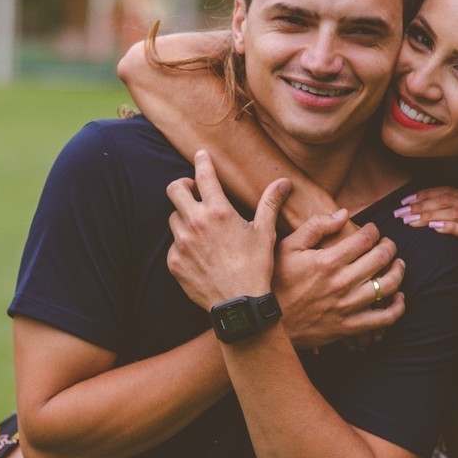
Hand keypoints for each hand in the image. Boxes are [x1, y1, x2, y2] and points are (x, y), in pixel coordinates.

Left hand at [166, 150, 291, 309]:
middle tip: (194, 191)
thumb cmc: (255, 266)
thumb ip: (270, 203)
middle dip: (183, 185)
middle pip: (174, 189)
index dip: (201, 161)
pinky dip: (183, 244)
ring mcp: (181, 243)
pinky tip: (199, 253)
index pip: (203, 175)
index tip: (200, 155)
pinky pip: (173, 244)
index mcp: (218, 211)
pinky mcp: (174, 261)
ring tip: (200, 226)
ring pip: (173, 218)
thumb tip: (284, 182)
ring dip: (184, 216)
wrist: (238, 303)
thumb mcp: (265, 232)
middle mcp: (195, 223)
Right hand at [273, 211, 405, 350]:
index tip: (372, 230)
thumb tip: (343, 214)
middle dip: (389, 246)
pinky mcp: (350, 327)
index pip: (365, 238)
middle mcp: (342, 283)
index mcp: (328, 261)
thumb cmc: (276, 282)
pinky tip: (398, 297)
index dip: (373, 230)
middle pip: (382, 258)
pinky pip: (385, 319)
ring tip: (397, 264)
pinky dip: (398, 308)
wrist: (267, 323)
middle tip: (387, 244)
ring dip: (398, 271)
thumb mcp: (287, 247)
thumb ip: (315, 226)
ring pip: (388, 285)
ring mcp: (348, 306)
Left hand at [394, 187, 457, 243]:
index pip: (447, 192)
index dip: (425, 194)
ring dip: (428, 215)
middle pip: (445, 200)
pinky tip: (435, 228)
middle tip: (397, 213)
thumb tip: (434, 221)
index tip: (405, 200)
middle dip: (419, 205)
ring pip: (452, 212)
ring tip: (408, 221)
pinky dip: (450, 226)